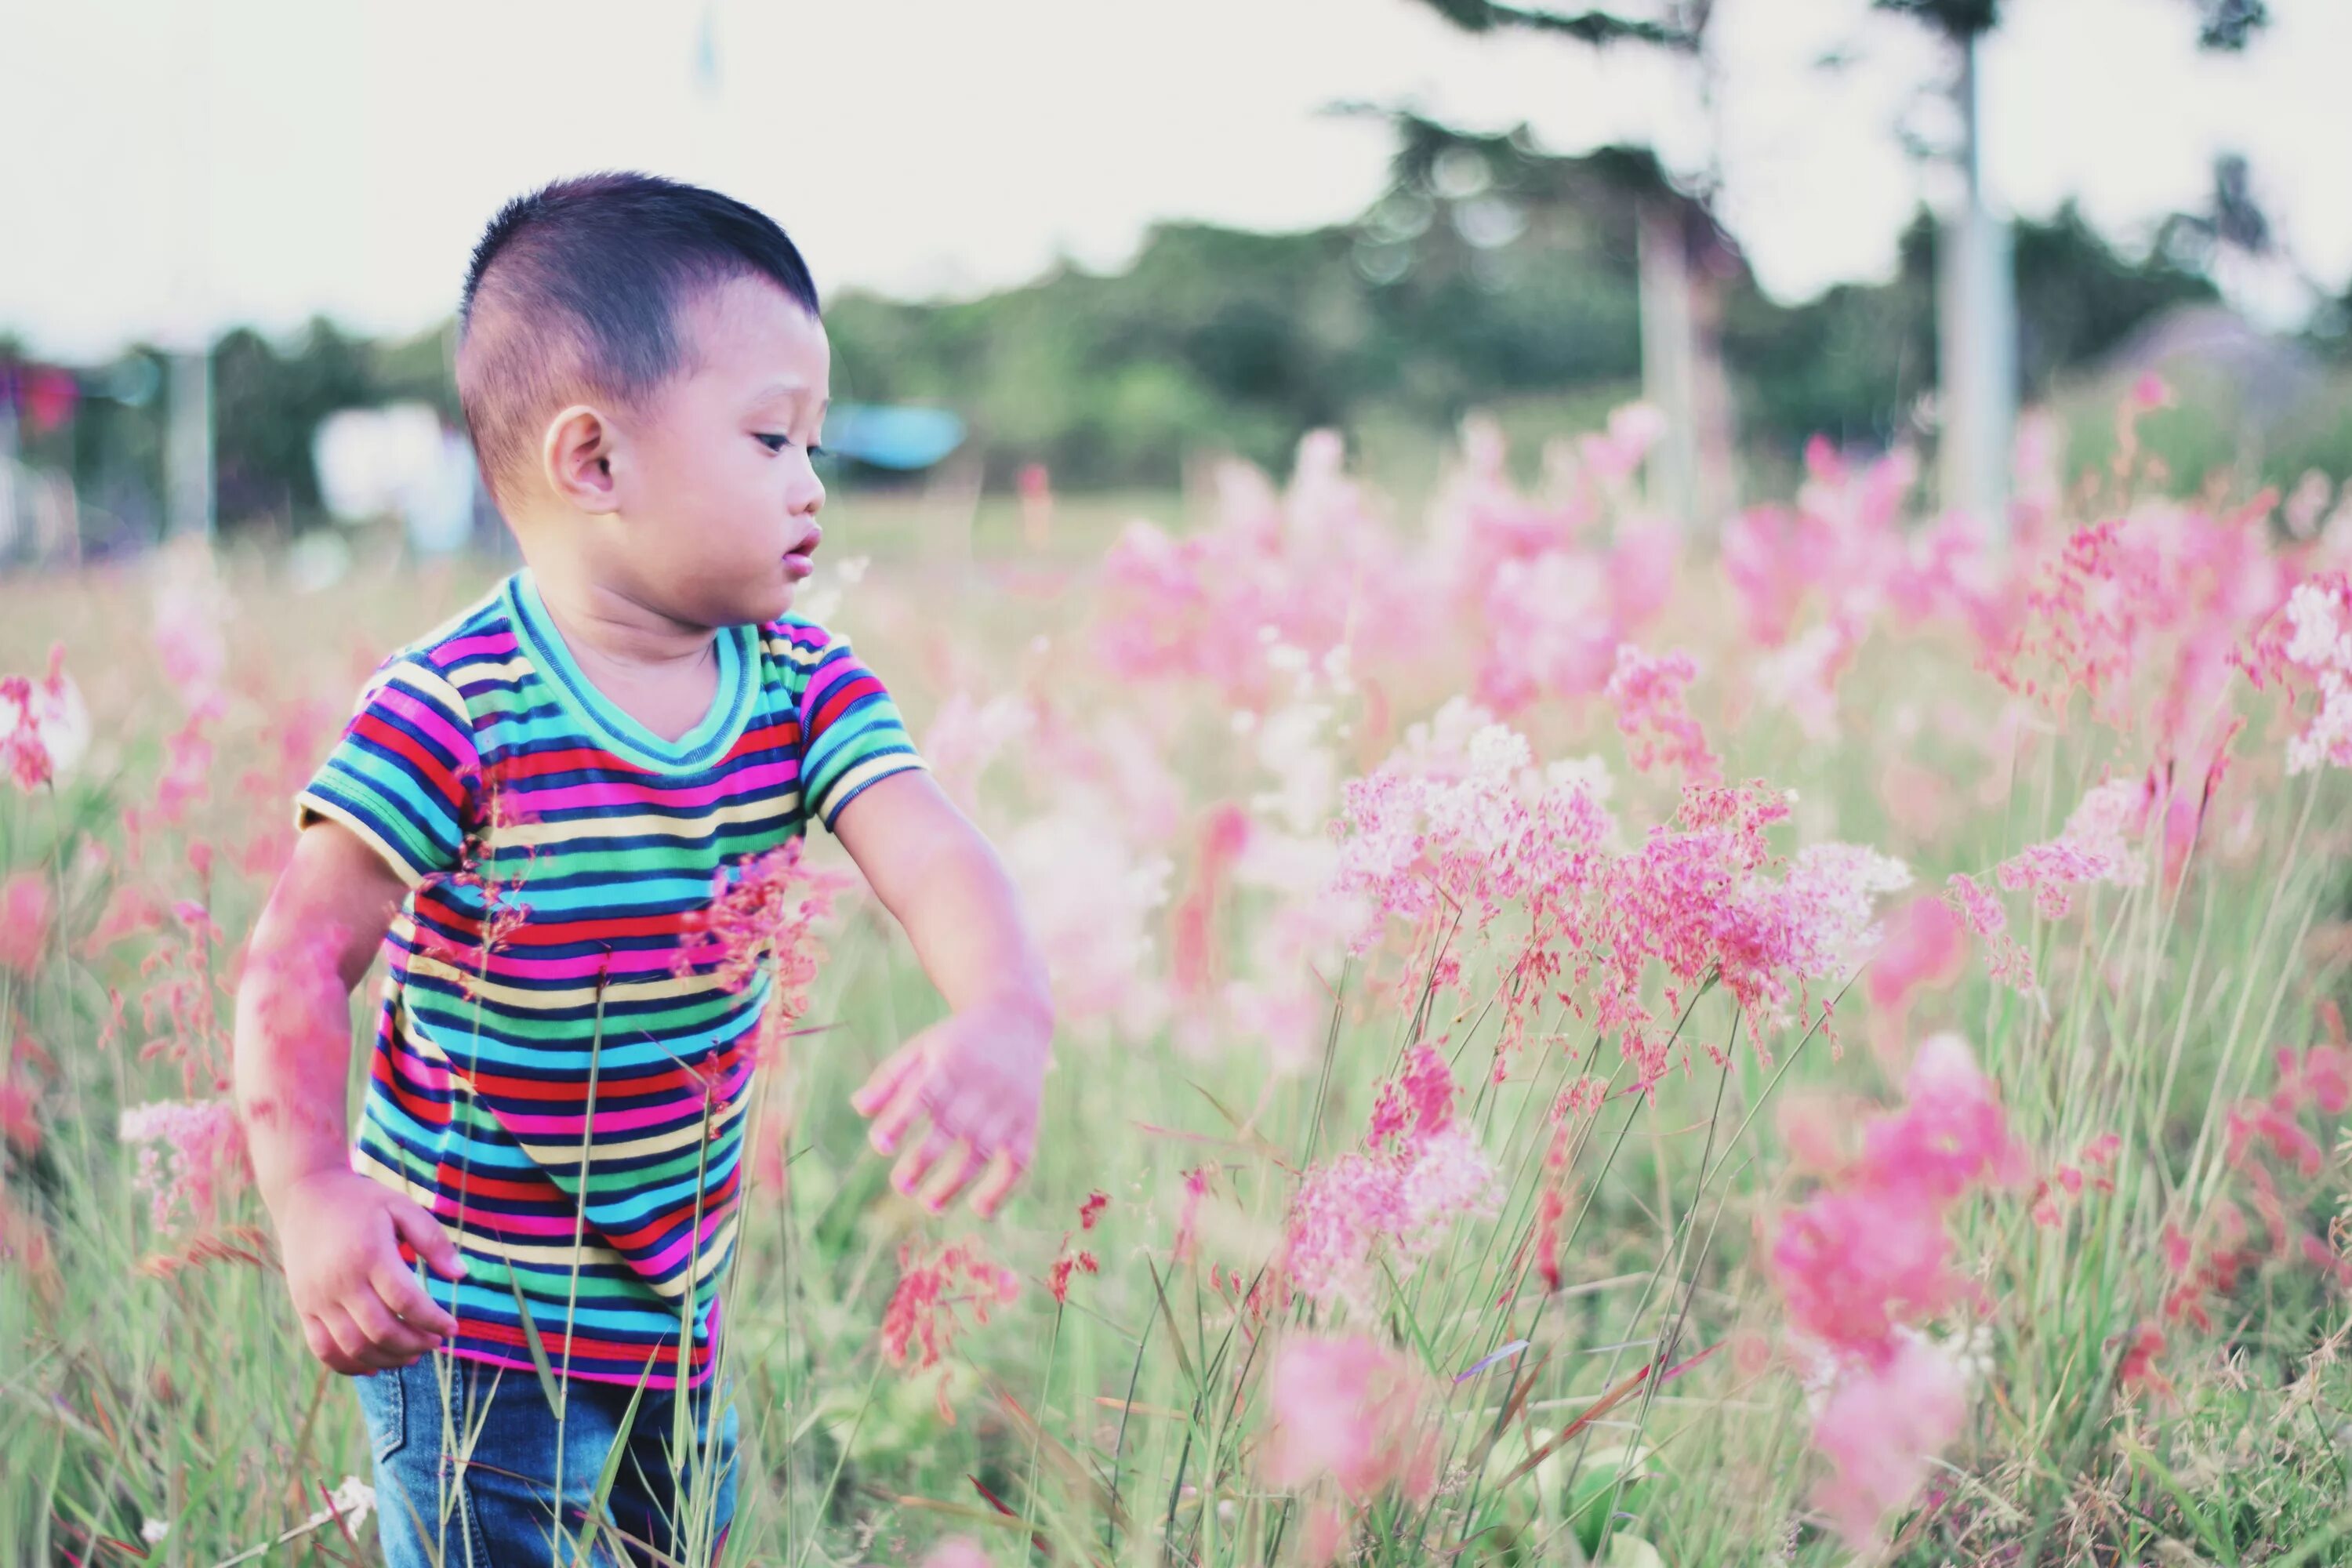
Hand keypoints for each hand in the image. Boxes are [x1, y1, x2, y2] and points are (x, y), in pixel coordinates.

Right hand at [269, 1168, 468, 1374]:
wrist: (305, 1195)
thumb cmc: (361, 1201)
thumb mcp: (402, 1207)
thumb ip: (433, 1240)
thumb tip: (462, 1276)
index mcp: (369, 1254)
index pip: (407, 1302)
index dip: (433, 1321)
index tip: (452, 1329)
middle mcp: (340, 1281)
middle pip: (381, 1331)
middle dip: (415, 1344)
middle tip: (435, 1344)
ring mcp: (317, 1298)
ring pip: (353, 1347)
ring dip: (387, 1359)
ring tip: (412, 1356)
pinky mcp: (303, 1307)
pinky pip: (323, 1349)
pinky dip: (349, 1365)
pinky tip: (375, 1366)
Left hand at [850, 998, 1050, 1218]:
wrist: (1016, 1019)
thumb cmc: (957, 1041)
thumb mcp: (921, 1047)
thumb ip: (889, 1078)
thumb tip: (859, 1108)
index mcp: (947, 1064)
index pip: (921, 1095)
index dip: (899, 1121)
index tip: (880, 1145)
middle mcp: (978, 1086)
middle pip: (950, 1129)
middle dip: (923, 1161)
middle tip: (902, 1187)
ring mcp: (1006, 1106)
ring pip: (981, 1151)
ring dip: (956, 1183)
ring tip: (930, 1205)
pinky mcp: (1027, 1122)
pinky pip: (1018, 1161)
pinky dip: (1003, 1188)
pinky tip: (981, 1210)